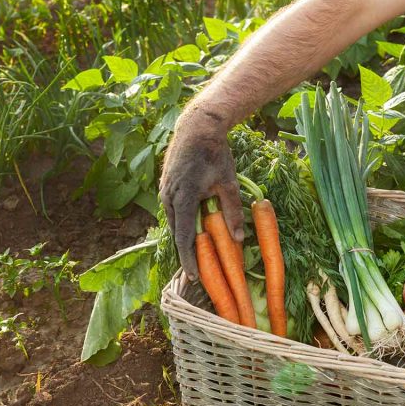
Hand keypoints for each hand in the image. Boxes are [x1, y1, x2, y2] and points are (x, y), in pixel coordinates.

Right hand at [160, 109, 243, 278]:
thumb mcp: (228, 183)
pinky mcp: (166, 185)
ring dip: (185, 236)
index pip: (184, 238)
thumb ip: (233, 212)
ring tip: (197, 253)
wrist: (197, 128)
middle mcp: (169, 197)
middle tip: (199, 271)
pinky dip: (183, 222)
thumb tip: (239, 239)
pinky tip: (193, 228)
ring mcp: (165, 191)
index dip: (189, 260)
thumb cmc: (215, 154)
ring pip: (175, 221)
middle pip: (177, 232)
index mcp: (183, 199)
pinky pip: (173, 210)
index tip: (195, 277)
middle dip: (187, 252)